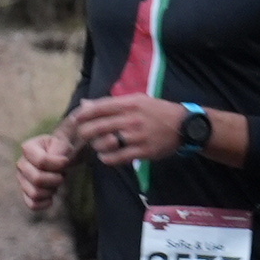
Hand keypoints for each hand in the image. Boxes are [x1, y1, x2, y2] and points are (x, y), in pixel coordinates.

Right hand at [14, 125, 79, 214]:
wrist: (60, 157)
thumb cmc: (61, 149)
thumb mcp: (63, 143)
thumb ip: (62, 148)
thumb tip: (59, 160)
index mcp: (28, 148)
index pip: (41, 161)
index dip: (57, 165)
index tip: (66, 161)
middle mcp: (21, 164)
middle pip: (37, 179)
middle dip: (56, 179)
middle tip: (62, 174)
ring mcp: (22, 179)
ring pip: (35, 193)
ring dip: (51, 191)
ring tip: (56, 183)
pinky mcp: (25, 192)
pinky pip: (32, 204)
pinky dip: (44, 203)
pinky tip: (52, 197)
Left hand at [68, 93, 193, 165]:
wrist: (184, 126)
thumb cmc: (157, 111)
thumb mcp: (137, 100)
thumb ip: (112, 103)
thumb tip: (85, 104)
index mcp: (130, 103)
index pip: (99, 108)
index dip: (84, 114)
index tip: (76, 119)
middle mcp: (132, 119)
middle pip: (98, 126)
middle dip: (85, 132)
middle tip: (82, 136)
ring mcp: (137, 136)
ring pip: (106, 143)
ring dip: (97, 146)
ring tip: (97, 146)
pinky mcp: (143, 151)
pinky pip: (118, 157)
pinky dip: (107, 159)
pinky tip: (105, 157)